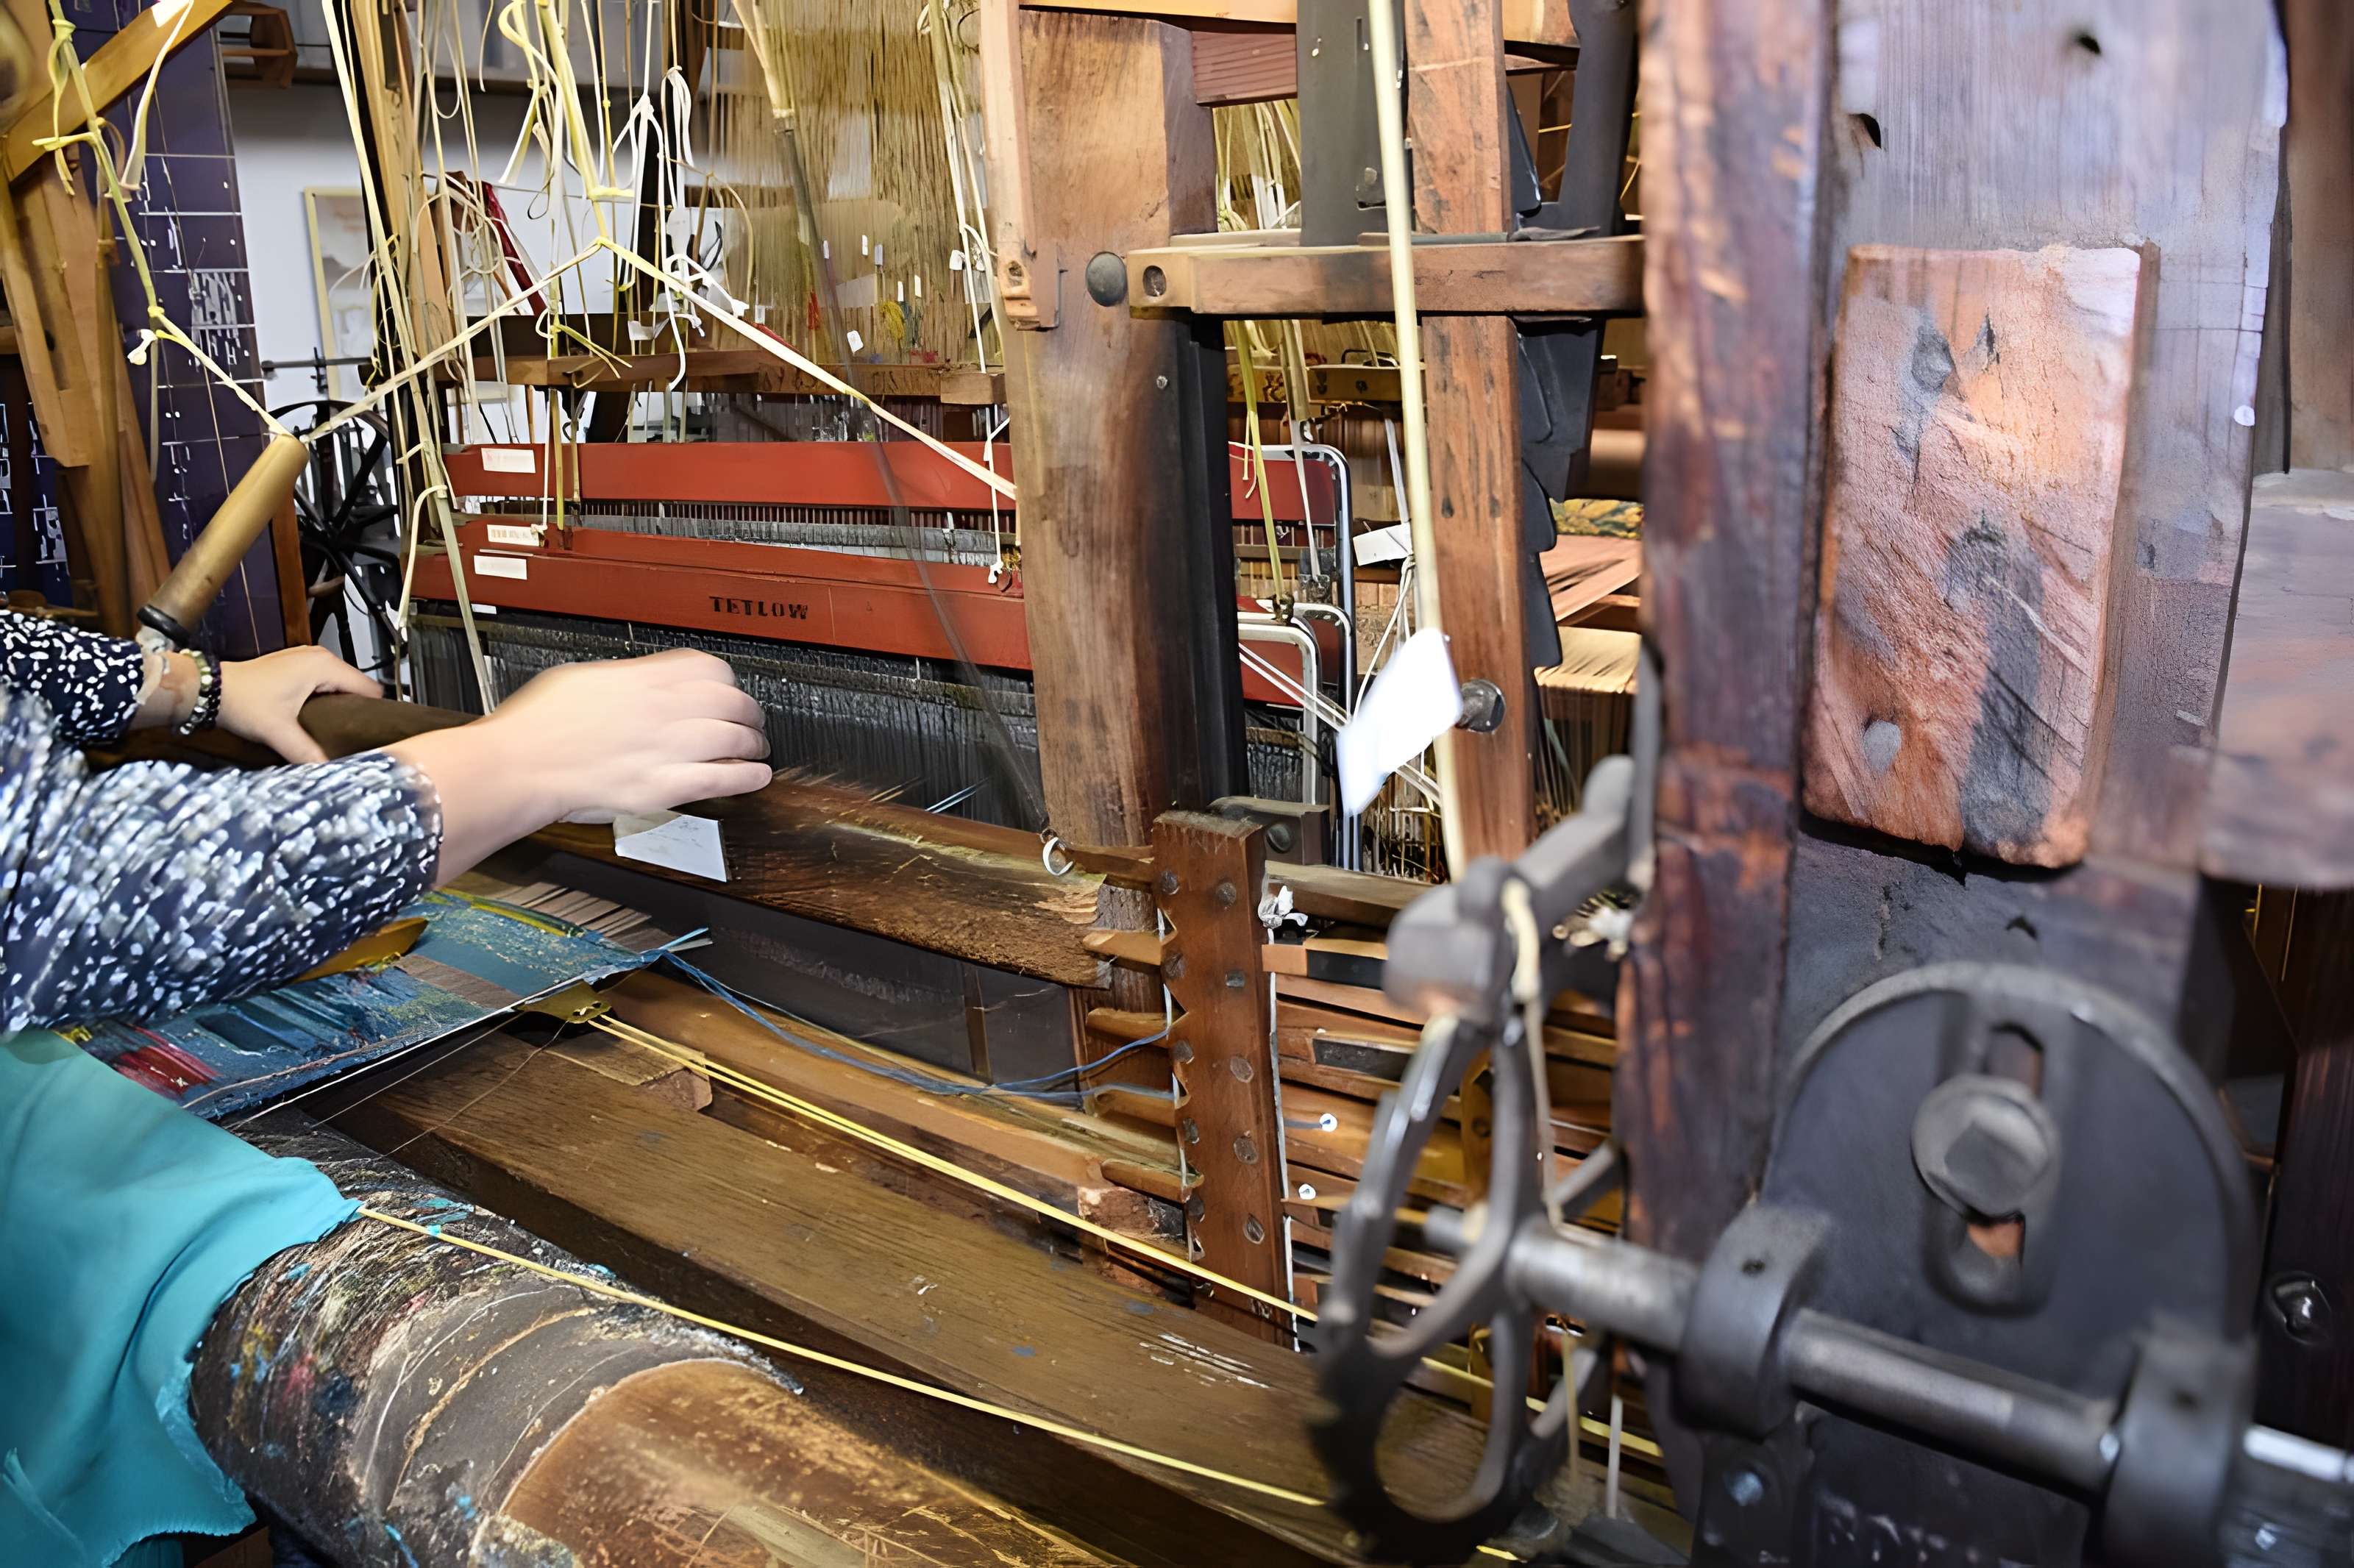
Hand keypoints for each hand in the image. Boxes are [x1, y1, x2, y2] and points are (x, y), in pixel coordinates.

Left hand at [219, 645, 380, 762]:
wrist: (211, 689)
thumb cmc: (241, 700)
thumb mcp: (278, 731)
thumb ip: (307, 752)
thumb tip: (330, 770)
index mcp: (323, 666)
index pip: (369, 689)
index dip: (374, 712)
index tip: (373, 733)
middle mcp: (319, 657)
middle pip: (357, 687)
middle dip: (357, 710)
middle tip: (353, 736)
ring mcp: (307, 659)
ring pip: (341, 684)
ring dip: (341, 704)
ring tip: (338, 728)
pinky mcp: (296, 665)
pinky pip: (325, 681)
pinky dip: (326, 697)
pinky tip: (320, 716)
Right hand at [479, 648, 772, 821]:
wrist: (516, 765)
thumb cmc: (536, 726)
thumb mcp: (582, 678)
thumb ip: (624, 679)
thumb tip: (644, 681)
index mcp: (640, 679)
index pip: (708, 667)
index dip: (727, 681)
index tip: (728, 689)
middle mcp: (658, 708)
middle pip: (730, 701)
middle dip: (747, 712)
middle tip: (750, 721)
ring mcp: (662, 747)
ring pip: (733, 738)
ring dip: (752, 744)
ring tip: (756, 749)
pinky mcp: (659, 785)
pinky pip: (720, 778)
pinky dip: (746, 777)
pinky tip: (756, 776)